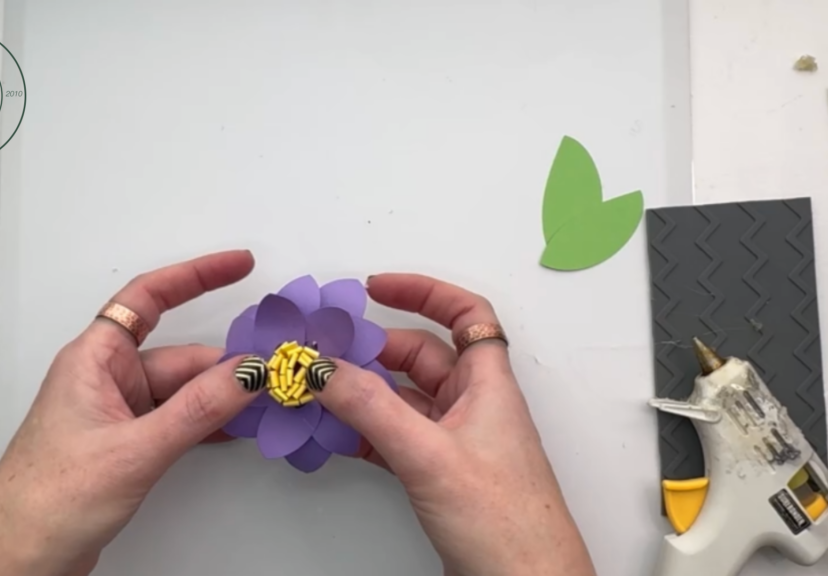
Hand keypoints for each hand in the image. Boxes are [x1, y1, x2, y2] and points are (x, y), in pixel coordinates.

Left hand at [0, 250, 259, 575]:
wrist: (20, 559)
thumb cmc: (50, 499)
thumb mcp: (136, 449)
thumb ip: (198, 410)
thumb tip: (248, 373)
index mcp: (95, 359)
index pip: (149, 298)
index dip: (196, 275)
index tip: (240, 265)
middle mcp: (107, 378)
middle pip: (180, 354)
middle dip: (226, 364)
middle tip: (273, 373)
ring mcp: (119, 412)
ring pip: (183, 390)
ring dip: (220, 397)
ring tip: (264, 404)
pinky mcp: (128, 444)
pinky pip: (178, 418)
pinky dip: (208, 422)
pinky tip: (237, 431)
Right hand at [310, 274, 596, 575]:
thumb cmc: (509, 525)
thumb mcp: (429, 454)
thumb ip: (371, 408)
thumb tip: (325, 368)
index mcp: (488, 384)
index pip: (464, 313)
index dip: (423, 291)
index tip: (376, 287)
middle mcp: (474, 405)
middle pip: (420, 354)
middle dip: (372, 350)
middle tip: (325, 352)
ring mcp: (456, 439)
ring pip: (403, 397)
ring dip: (362, 393)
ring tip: (319, 392)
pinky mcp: (440, 472)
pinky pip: (395, 434)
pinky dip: (364, 430)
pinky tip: (335, 435)